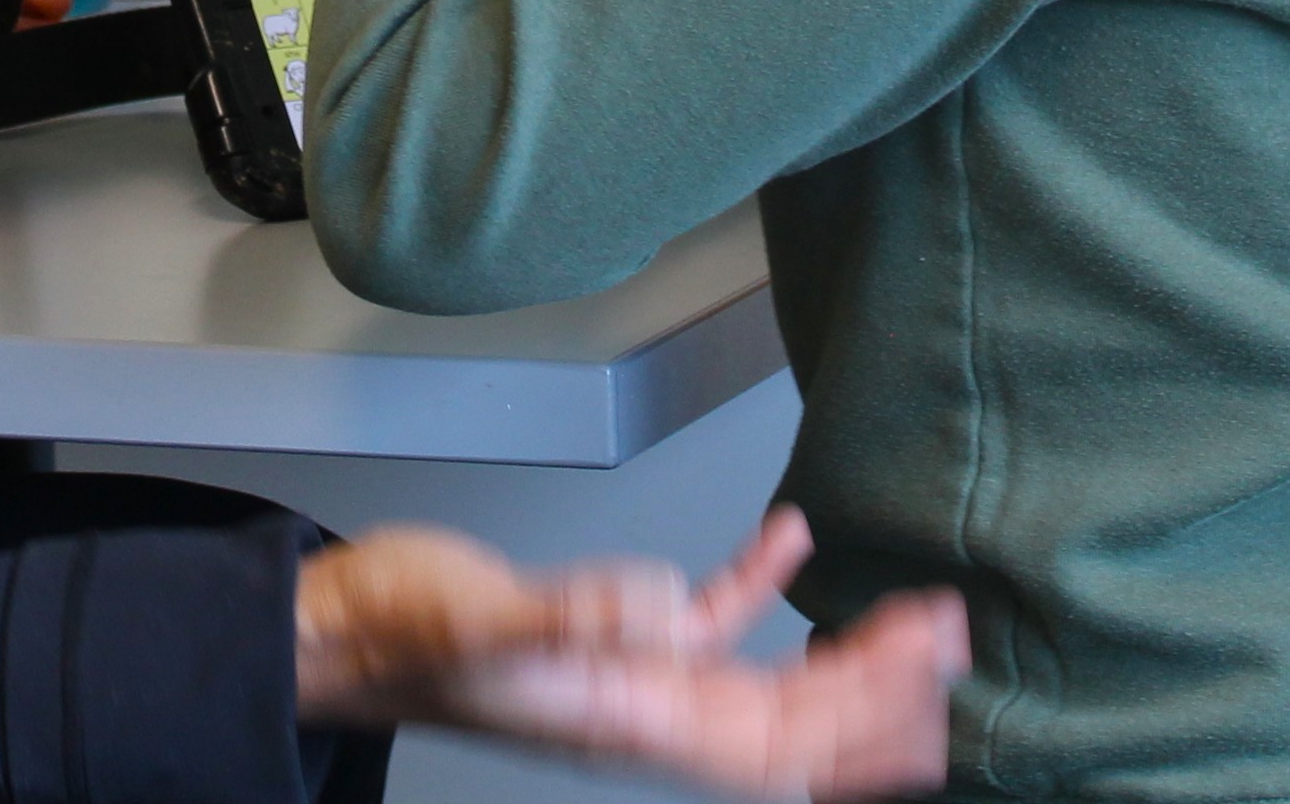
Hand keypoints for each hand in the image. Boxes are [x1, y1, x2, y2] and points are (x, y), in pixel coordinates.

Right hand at [295, 508, 966, 800]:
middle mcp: (646, 709)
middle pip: (792, 726)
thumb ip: (573, 619)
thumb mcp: (481, 624)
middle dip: (878, 694)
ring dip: (840, 657)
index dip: (857, 728)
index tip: (926, 692)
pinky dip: (757, 587)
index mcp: (630, 720)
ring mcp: (631, 674)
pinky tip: (789, 541)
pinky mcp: (605, 630)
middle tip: (948, 644)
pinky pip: (705, 622)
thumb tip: (668, 610)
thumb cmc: (398, 639)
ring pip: (765, 683)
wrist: (341, 631)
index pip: (777, 747)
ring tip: (906, 619)